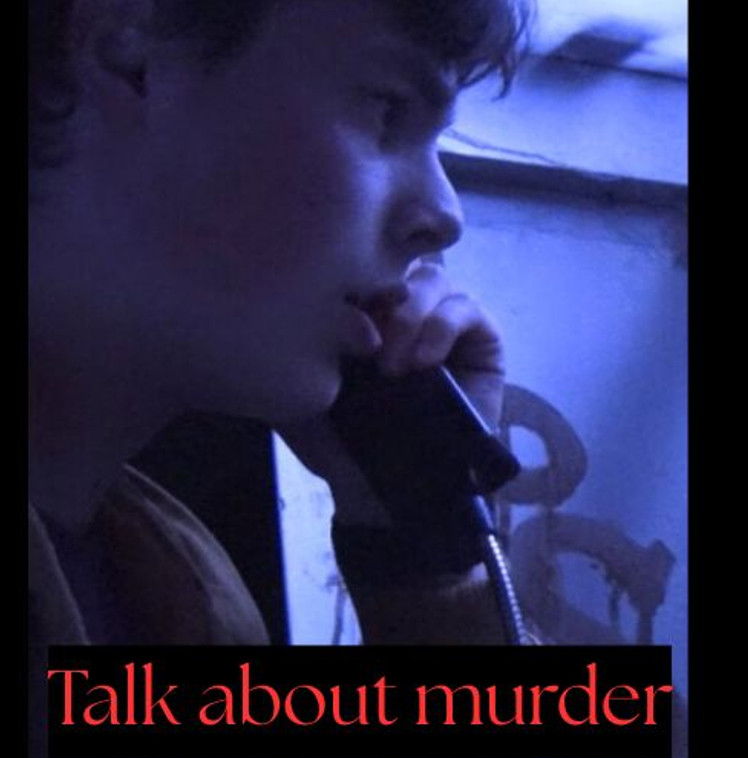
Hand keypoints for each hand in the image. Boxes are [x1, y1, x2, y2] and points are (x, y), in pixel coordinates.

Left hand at [277, 262, 505, 523]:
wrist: (382, 494)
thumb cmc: (342, 443)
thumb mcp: (301, 394)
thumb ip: (288, 354)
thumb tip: (275, 310)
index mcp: (361, 312)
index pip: (358, 268)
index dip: (346, 280)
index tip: (329, 314)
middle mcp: (402, 310)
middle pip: (396, 264)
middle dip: (379, 296)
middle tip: (363, 343)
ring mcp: (444, 320)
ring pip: (432, 279)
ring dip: (410, 316)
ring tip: (392, 364)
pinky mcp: (482, 339)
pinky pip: (466, 307)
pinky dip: (442, 326)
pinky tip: (423, 361)